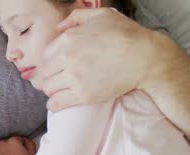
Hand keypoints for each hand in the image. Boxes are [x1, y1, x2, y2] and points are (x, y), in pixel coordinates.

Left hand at [0, 136, 35, 154]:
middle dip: (9, 149)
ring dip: (0, 153)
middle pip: (5, 144)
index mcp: (13, 141)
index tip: (20, 153)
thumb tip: (24, 140)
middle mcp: (1, 143)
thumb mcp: (32, 154)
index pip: (17, 140)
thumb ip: (29, 143)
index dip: (19, 146)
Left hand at [41, 8, 159, 110]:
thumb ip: (77, 17)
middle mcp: (67, 58)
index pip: (46, 55)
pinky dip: (54, 104)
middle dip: (50, 76)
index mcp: (68, 39)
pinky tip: (58, 102)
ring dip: (52, 90)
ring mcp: (74, 77)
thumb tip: (59, 28)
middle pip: (45, 72)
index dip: (51, 61)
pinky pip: (56, 103)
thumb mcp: (102, 15)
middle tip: (58, 79)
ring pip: (48, 88)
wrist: (145, 58)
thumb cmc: (126, 34)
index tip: (56, 67)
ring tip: (60, 90)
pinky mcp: (83, 95)